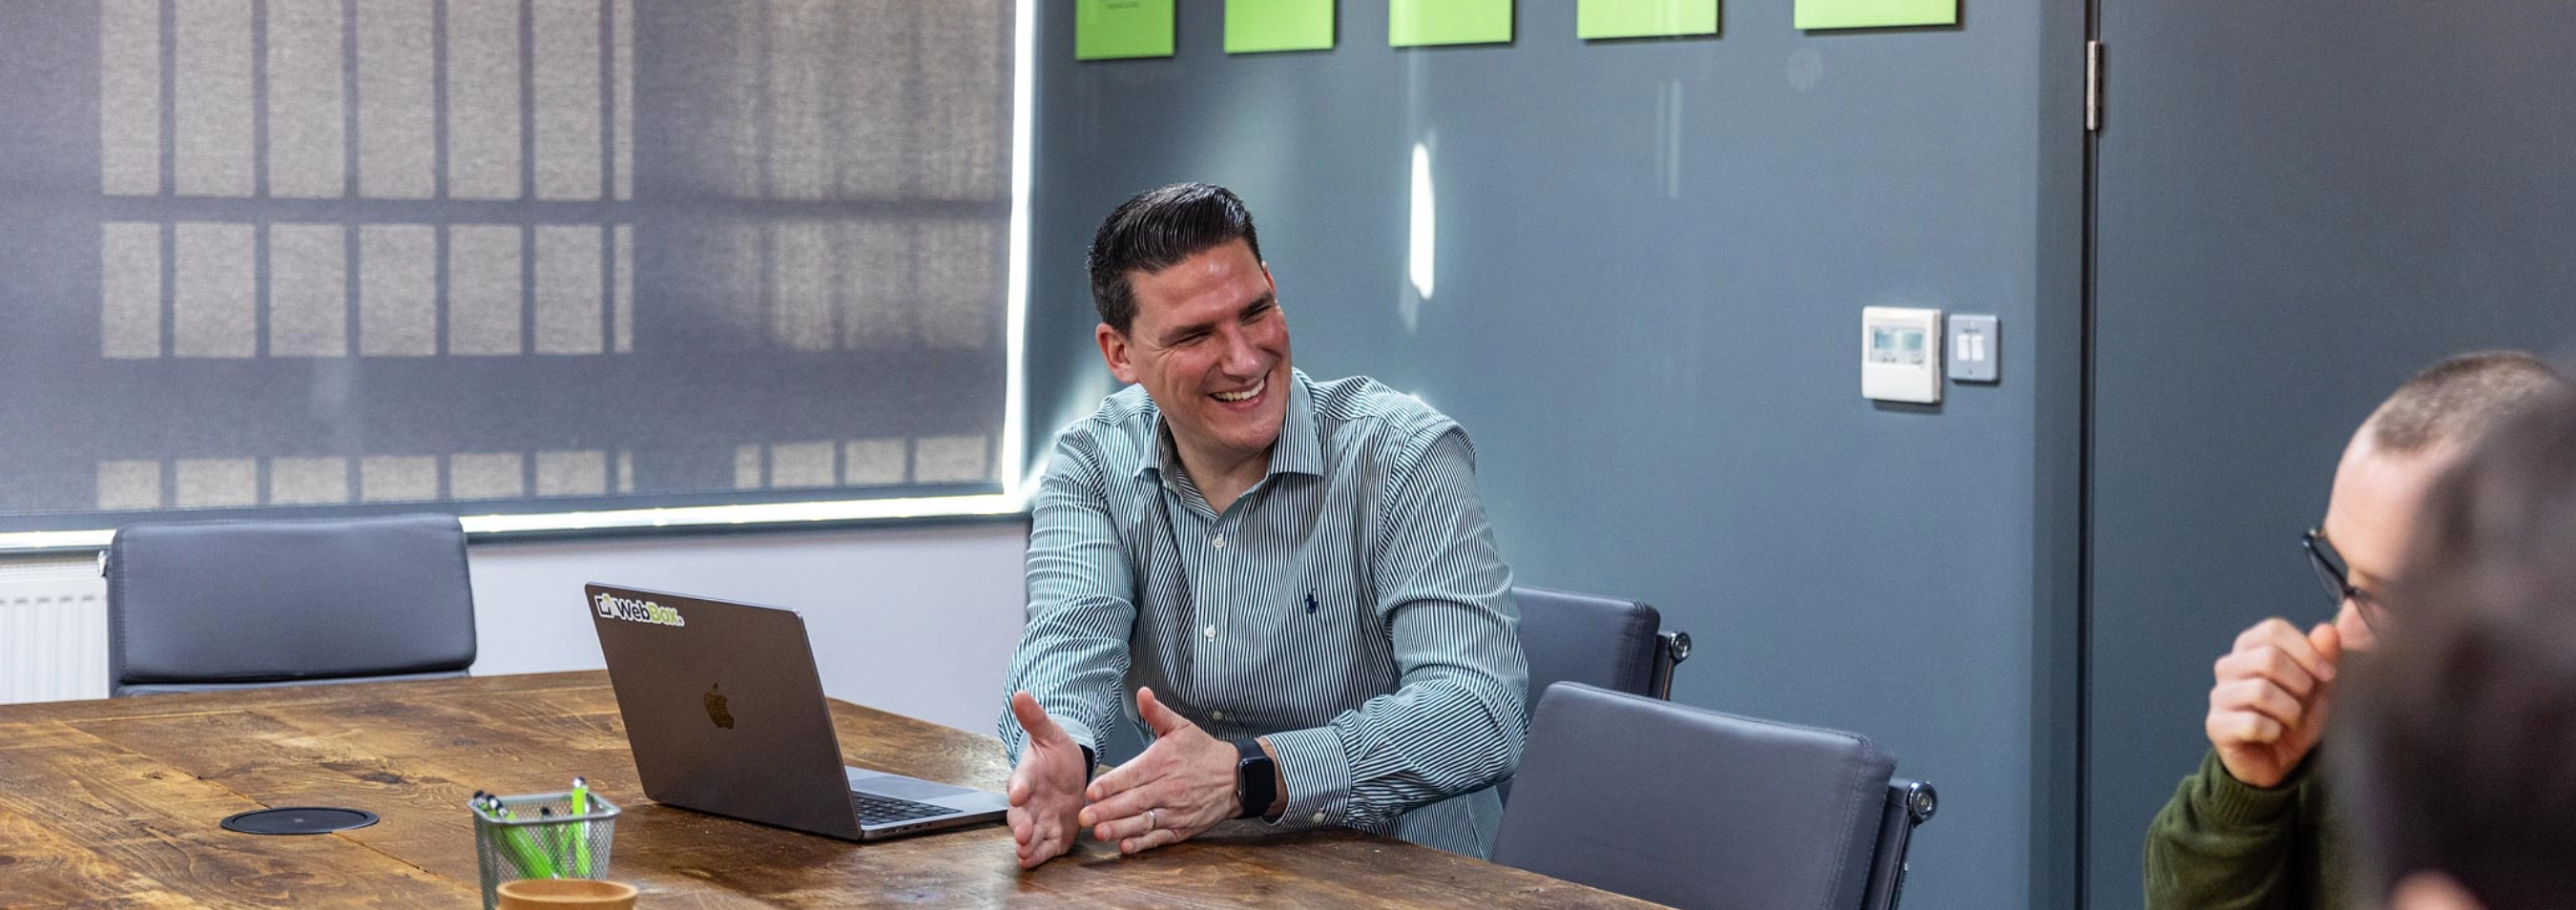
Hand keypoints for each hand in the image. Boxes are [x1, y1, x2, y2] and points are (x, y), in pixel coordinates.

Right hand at [1005, 691, 1087, 868]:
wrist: (1072, 774)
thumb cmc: (1056, 754)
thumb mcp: (1051, 734)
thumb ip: (1035, 718)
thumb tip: (1020, 694)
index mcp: (1026, 776)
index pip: (1020, 781)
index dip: (1018, 787)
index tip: (1018, 792)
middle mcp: (1029, 802)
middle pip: (1020, 816)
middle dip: (1020, 825)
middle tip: (1022, 833)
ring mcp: (1040, 820)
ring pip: (1029, 835)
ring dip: (1027, 844)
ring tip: (1025, 852)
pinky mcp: (1054, 835)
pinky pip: (1045, 847)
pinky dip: (1039, 855)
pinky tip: (1034, 861)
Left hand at [1079, 687, 1238, 854]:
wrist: (1236, 777)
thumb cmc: (1203, 752)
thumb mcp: (1181, 726)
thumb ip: (1156, 712)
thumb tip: (1142, 693)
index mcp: (1162, 763)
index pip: (1132, 775)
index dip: (1110, 785)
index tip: (1091, 792)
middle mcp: (1168, 788)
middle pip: (1133, 801)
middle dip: (1107, 810)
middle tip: (1084, 817)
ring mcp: (1175, 811)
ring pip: (1144, 822)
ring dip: (1120, 829)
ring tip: (1099, 833)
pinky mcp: (1182, 828)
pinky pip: (1159, 838)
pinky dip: (1142, 844)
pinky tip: (1125, 846)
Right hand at [2206, 619, 2342, 787]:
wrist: (2276, 760)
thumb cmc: (2294, 717)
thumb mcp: (2318, 687)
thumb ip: (2324, 657)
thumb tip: (2327, 630)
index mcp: (2250, 648)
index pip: (2273, 630)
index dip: (2306, 650)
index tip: (2327, 674)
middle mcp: (2228, 666)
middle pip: (2268, 658)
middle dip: (2300, 684)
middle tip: (2304, 702)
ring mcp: (2219, 696)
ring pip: (2261, 691)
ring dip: (2289, 711)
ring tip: (2290, 721)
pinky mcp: (2216, 725)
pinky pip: (2252, 723)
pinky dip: (2274, 732)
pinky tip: (2273, 735)